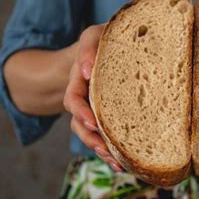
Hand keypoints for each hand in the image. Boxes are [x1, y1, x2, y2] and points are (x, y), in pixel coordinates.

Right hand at [63, 25, 123, 171]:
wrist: (107, 48)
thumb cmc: (104, 40)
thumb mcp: (94, 35)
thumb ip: (89, 47)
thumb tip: (87, 70)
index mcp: (80, 80)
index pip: (73, 98)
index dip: (81, 112)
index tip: (94, 123)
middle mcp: (85, 97)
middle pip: (80, 124)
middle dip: (91, 139)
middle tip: (104, 149)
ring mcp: (95, 108)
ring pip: (91, 134)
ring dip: (102, 149)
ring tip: (116, 162)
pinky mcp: (108, 117)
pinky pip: (106, 137)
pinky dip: (113, 151)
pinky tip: (124, 163)